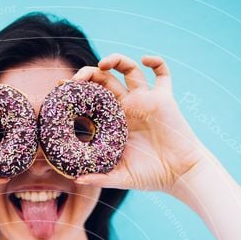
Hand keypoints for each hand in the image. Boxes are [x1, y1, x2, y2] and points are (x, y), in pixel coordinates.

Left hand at [71, 54, 206, 194]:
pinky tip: (146, 59)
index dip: (76, 92)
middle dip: (89, 74)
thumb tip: (76, 180)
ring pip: (129, 69)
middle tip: (77, 80)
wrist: (179, 174)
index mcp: (113, 122)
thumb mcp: (121, 177)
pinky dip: (156, 62)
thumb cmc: (151, 177)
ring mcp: (145, 100)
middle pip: (105, 80)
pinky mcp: (164, 98)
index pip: (90, 100)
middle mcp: (127, 107)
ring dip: (116, 60)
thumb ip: (99, 177)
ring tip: (103, 63)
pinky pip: (162, 73)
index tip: (61, 89)